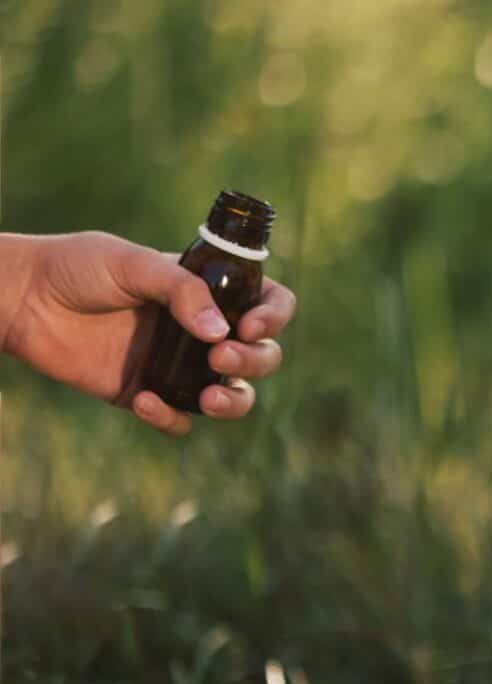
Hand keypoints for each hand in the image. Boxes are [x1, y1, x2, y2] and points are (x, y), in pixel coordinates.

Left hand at [0, 231, 295, 436]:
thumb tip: (220, 332)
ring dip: (234, 402)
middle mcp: (200, 330)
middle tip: (220, 357)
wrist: (22, 299)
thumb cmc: (76, 268)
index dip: (274, 316)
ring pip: (234, 395)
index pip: (268, 303)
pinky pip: (179, 420)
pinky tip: (143, 400)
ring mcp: (176, 365)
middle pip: (261, 355)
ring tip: (209, 400)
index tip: (250, 325)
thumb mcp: (133, 263)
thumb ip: (181, 290)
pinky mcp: (145, 393)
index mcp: (207, 291)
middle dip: (255, 362)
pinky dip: (170, 418)